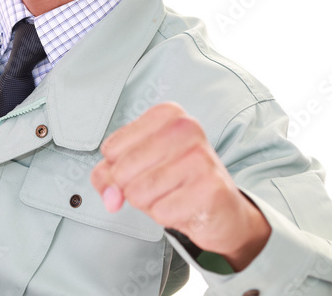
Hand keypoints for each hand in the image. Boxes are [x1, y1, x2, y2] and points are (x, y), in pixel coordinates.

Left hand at [90, 102, 269, 270]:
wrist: (223, 210)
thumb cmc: (177, 183)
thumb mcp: (137, 168)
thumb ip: (108, 175)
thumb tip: (110, 197)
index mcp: (167, 114)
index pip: (112, 149)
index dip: (119, 169)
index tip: (147, 168)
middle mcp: (186, 128)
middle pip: (122, 171)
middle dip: (133, 188)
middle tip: (162, 186)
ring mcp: (200, 157)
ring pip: (138, 192)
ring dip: (151, 203)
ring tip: (174, 195)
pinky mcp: (209, 189)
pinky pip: (160, 212)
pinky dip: (168, 217)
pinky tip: (186, 207)